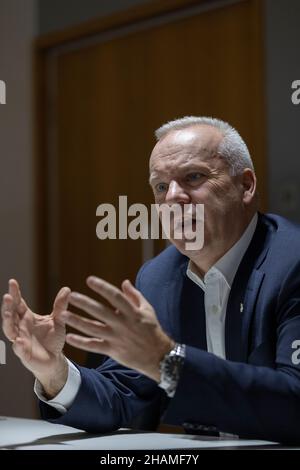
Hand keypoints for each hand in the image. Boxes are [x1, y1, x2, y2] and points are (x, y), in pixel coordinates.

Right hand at [1, 279, 69, 395]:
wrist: (55, 359)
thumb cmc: (53, 338)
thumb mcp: (58, 320)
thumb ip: (60, 306)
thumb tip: (67, 289)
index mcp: (27, 317)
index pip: (18, 303)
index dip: (15, 293)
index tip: (12, 282)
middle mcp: (21, 327)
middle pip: (10, 315)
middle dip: (8, 306)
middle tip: (8, 296)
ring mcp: (20, 340)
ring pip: (10, 330)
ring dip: (8, 322)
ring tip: (7, 313)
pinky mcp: (24, 354)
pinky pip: (19, 350)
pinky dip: (18, 346)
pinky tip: (18, 341)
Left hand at [60, 277, 173, 381]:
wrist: (158, 356)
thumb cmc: (152, 329)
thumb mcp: (147, 309)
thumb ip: (134, 295)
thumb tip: (124, 282)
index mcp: (132, 312)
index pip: (115, 296)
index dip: (102, 287)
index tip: (90, 280)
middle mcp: (123, 324)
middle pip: (101, 311)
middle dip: (85, 303)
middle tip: (71, 296)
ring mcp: (117, 338)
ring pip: (93, 329)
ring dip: (77, 321)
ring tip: (63, 315)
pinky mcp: (113, 350)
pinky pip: (94, 346)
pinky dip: (81, 342)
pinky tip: (69, 337)